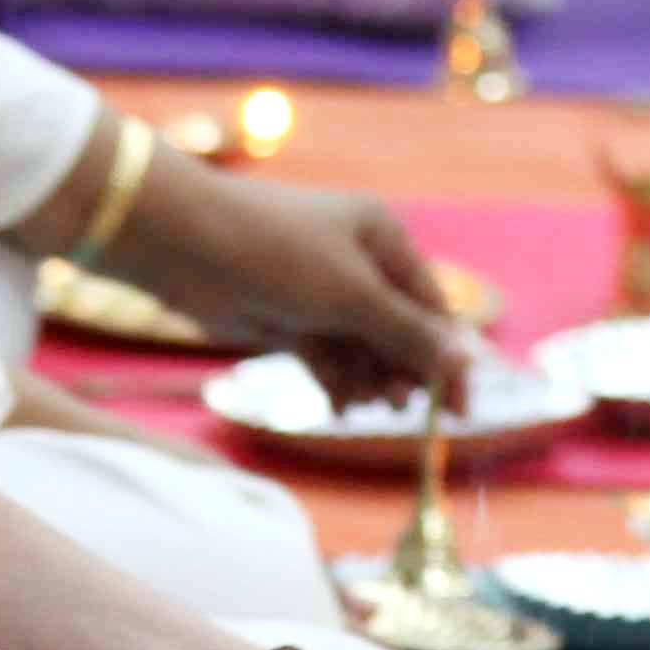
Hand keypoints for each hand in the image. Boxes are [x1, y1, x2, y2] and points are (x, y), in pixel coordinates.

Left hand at [135, 166, 474, 405]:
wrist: (183, 246)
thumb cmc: (275, 254)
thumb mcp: (351, 295)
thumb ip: (408, 333)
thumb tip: (466, 362)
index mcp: (383, 238)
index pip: (433, 307)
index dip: (448, 360)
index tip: (459, 410)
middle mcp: (357, 264)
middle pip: (399, 333)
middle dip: (401, 372)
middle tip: (392, 406)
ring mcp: (321, 295)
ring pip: (363, 351)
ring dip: (367, 381)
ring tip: (357, 402)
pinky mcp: (289, 321)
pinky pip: (328, 359)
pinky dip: (335, 383)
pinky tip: (336, 407)